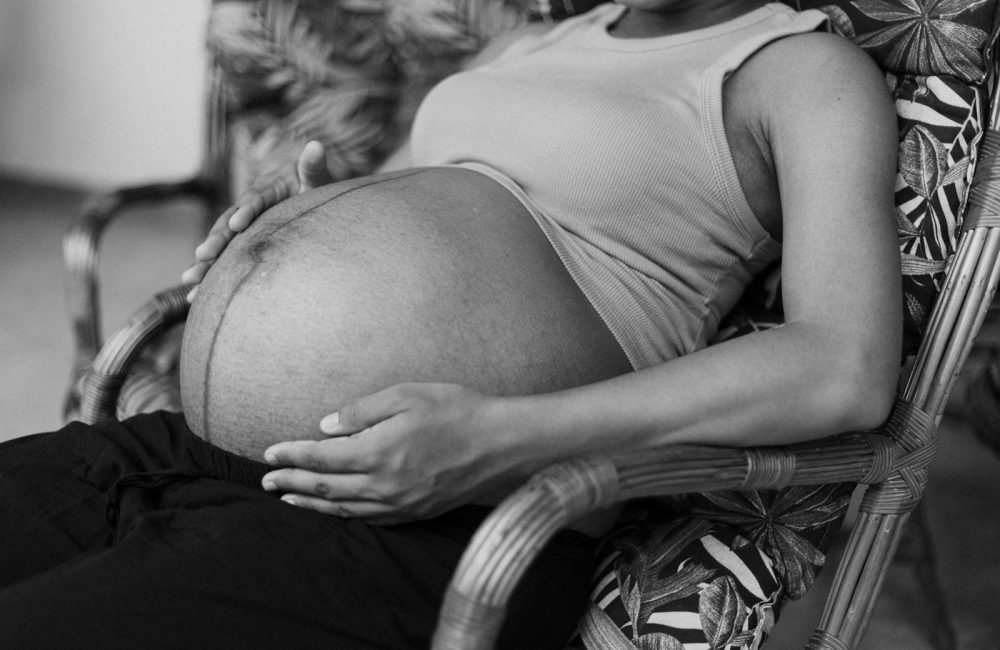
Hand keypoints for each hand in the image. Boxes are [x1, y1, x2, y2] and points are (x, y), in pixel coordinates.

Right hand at [181, 140, 332, 299]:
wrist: (300, 188)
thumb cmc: (311, 184)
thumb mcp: (315, 176)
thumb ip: (313, 165)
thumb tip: (317, 145)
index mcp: (266, 190)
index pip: (256, 200)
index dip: (247, 210)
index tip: (239, 223)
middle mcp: (247, 207)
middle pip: (229, 224)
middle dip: (216, 240)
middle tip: (203, 255)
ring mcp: (240, 226)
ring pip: (220, 244)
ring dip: (204, 262)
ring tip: (189, 281)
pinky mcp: (239, 243)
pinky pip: (222, 259)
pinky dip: (210, 275)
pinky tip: (193, 296)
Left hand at [261, 384, 518, 523]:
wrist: (502, 444)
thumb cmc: (457, 411)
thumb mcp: (406, 395)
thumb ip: (362, 411)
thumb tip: (327, 425)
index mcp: (378, 452)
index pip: (320, 457)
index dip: (291, 455)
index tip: (269, 452)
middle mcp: (384, 485)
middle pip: (325, 488)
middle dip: (292, 482)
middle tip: (267, 481)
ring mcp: (400, 504)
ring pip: (344, 510)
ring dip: (312, 503)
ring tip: (290, 496)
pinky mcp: (416, 512)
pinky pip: (371, 519)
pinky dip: (345, 515)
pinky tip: (337, 509)